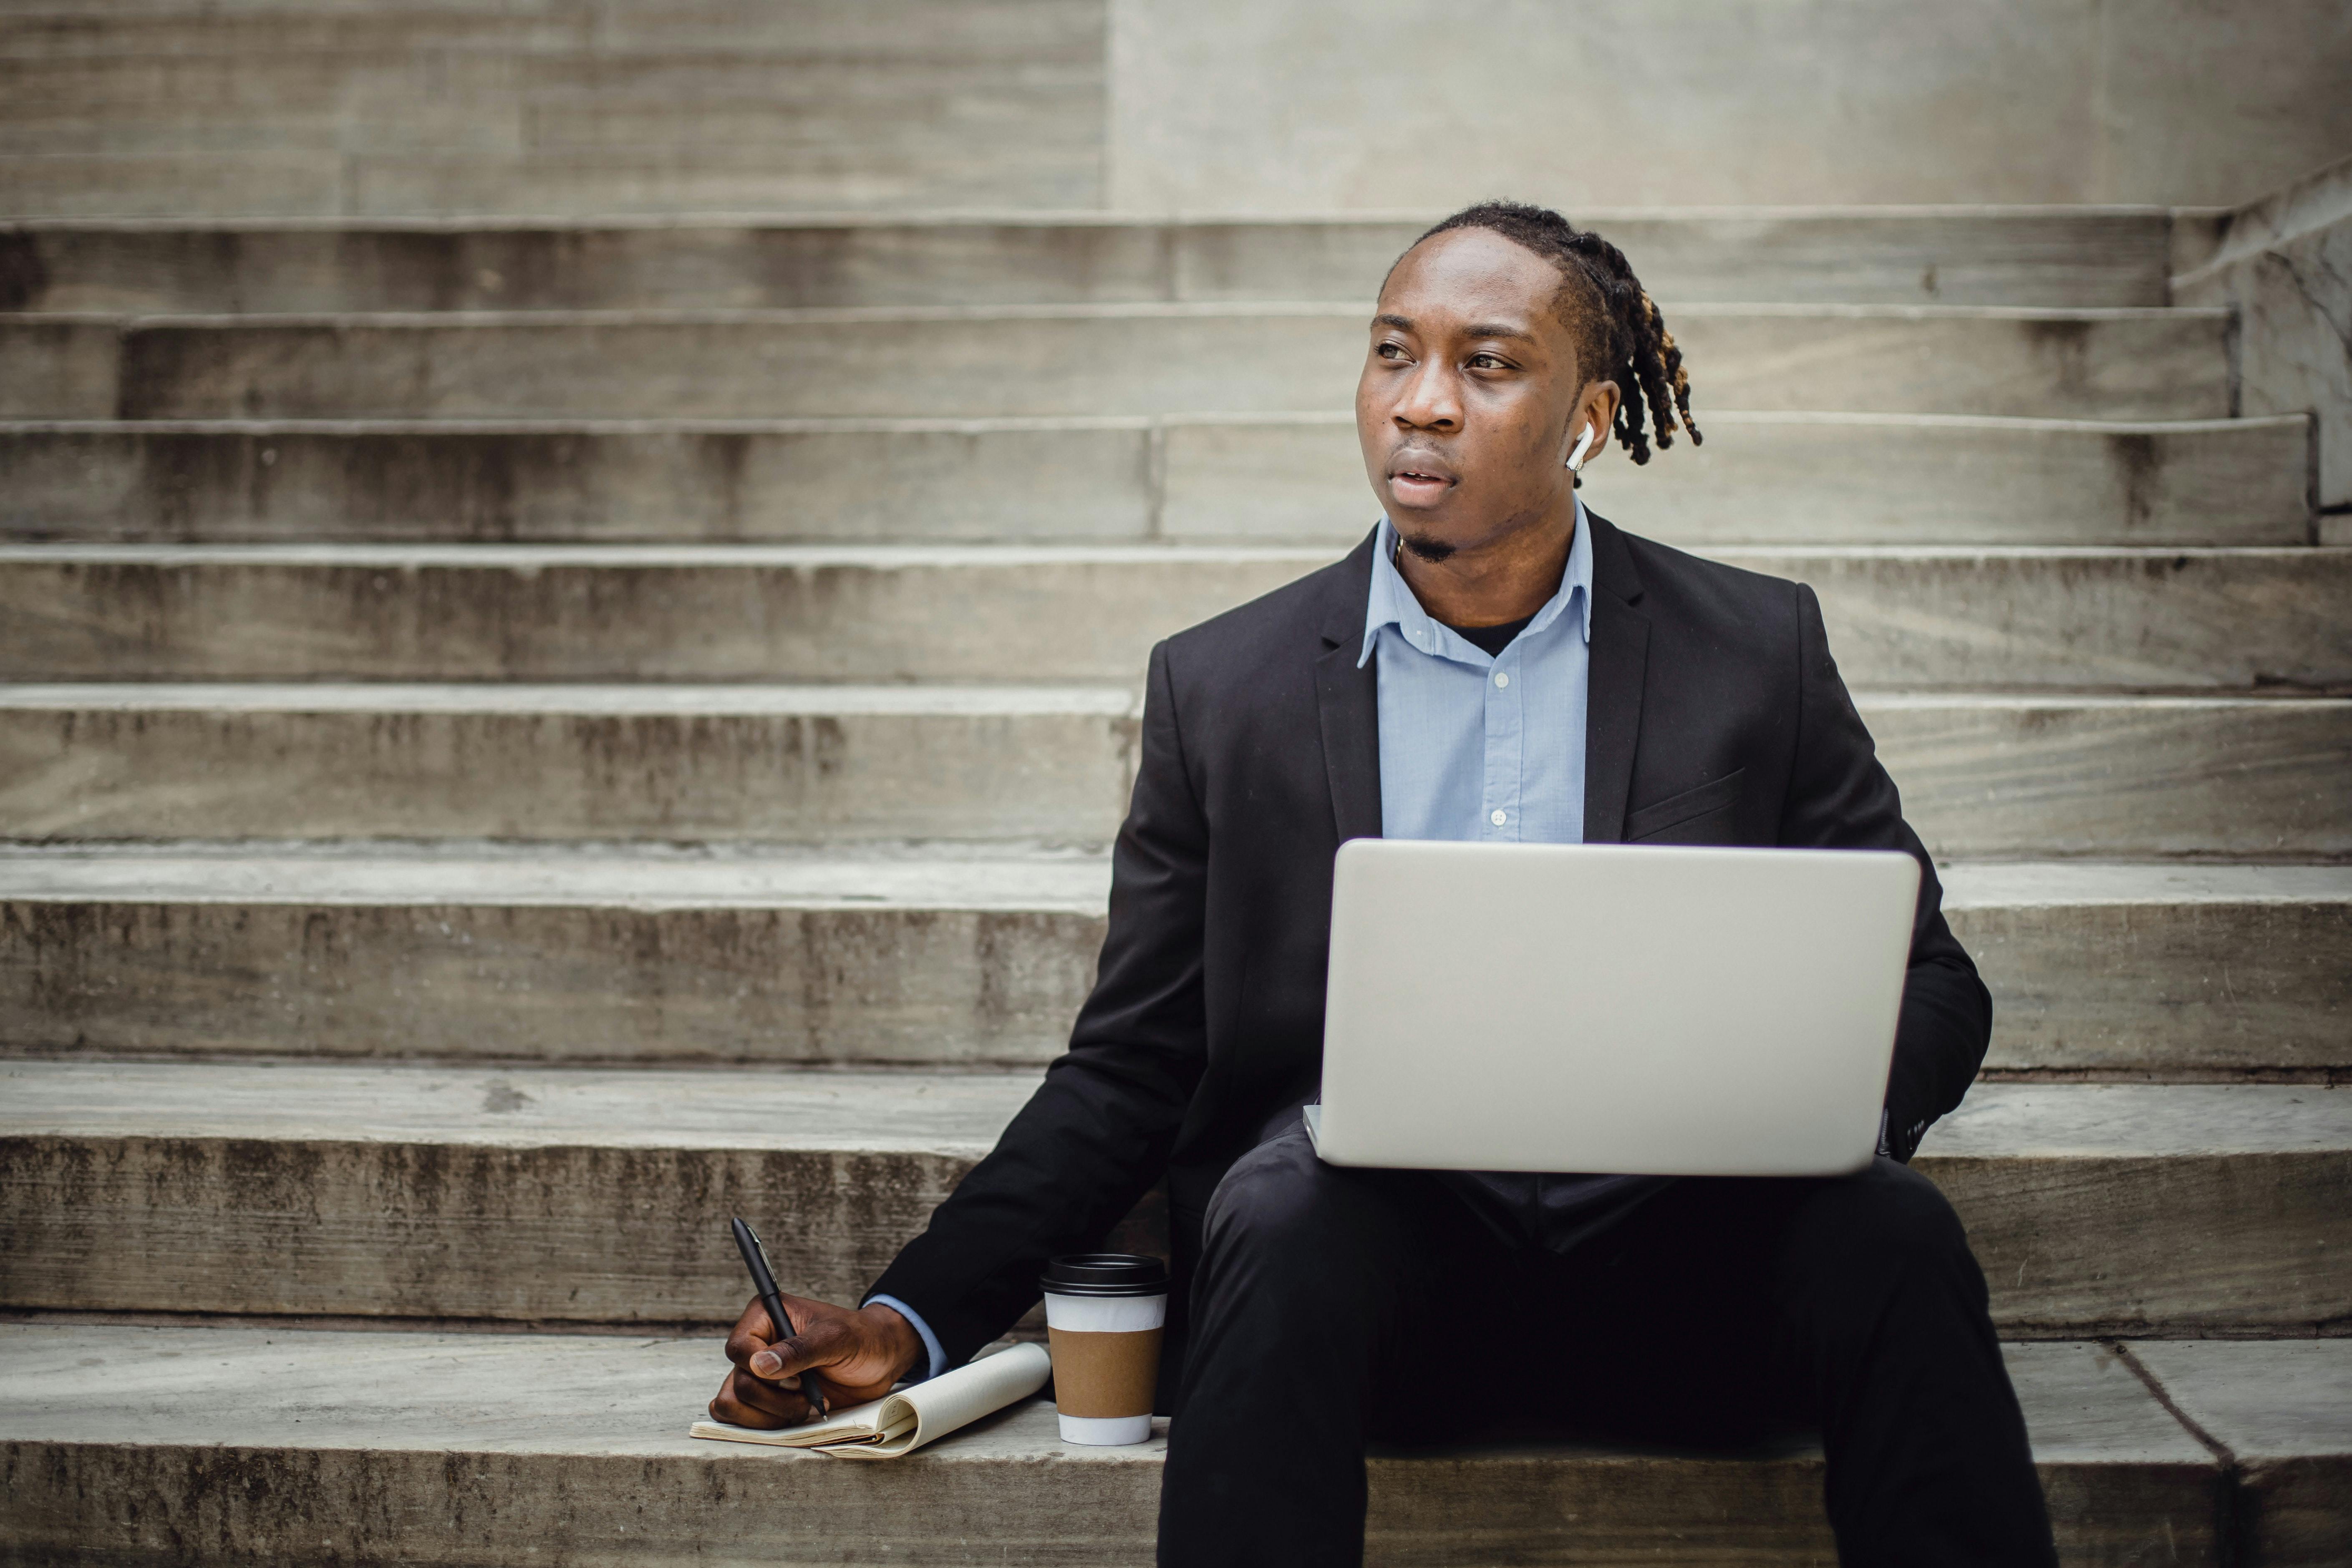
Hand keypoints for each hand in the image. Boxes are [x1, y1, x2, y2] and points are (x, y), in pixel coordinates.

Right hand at [708, 1294, 925, 1428]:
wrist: (878, 1360)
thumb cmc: (860, 1339)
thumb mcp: (835, 1338)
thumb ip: (799, 1350)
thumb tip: (759, 1365)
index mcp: (765, 1317)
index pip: (738, 1348)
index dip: (763, 1371)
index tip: (797, 1378)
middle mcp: (755, 1345)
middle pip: (738, 1383)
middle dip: (775, 1399)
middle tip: (808, 1394)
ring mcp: (759, 1374)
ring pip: (733, 1404)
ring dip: (771, 1415)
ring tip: (805, 1406)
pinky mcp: (766, 1398)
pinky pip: (743, 1418)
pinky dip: (767, 1424)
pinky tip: (797, 1414)